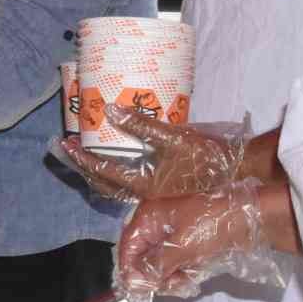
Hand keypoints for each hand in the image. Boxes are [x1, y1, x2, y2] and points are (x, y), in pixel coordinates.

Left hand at [58, 106, 246, 200]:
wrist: (236, 170)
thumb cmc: (205, 156)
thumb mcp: (173, 137)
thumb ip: (141, 125)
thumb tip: (110, 109)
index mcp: (142, 183)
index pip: (102, 171)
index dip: (82, 158)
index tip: (66, 144)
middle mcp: (143, 192)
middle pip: (103, 183)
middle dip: (83, 166)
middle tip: (68, 148)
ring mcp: (152, 191)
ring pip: (114, 185)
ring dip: (96, 170)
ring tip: (84, 151)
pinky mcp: (161, 186)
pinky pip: (127, 181)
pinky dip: (113, 171)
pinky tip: (113, 156)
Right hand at [116, 180, 283, 301]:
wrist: (255, 219)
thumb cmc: (214, 225)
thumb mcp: (182, 246)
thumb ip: (156, 265)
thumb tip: (132, 283)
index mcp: (150, 216)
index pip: (128, 245)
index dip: (129, 269)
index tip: (136, 291)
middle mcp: (157, 225)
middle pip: (143, 257)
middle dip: (154, 275)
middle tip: (170, 287)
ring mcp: (174, 237)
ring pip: (160, 265)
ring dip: (170, 278)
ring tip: (185, 284)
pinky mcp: (190, 247)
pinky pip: (177, 266)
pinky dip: (182, 276)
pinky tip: (192, 281)